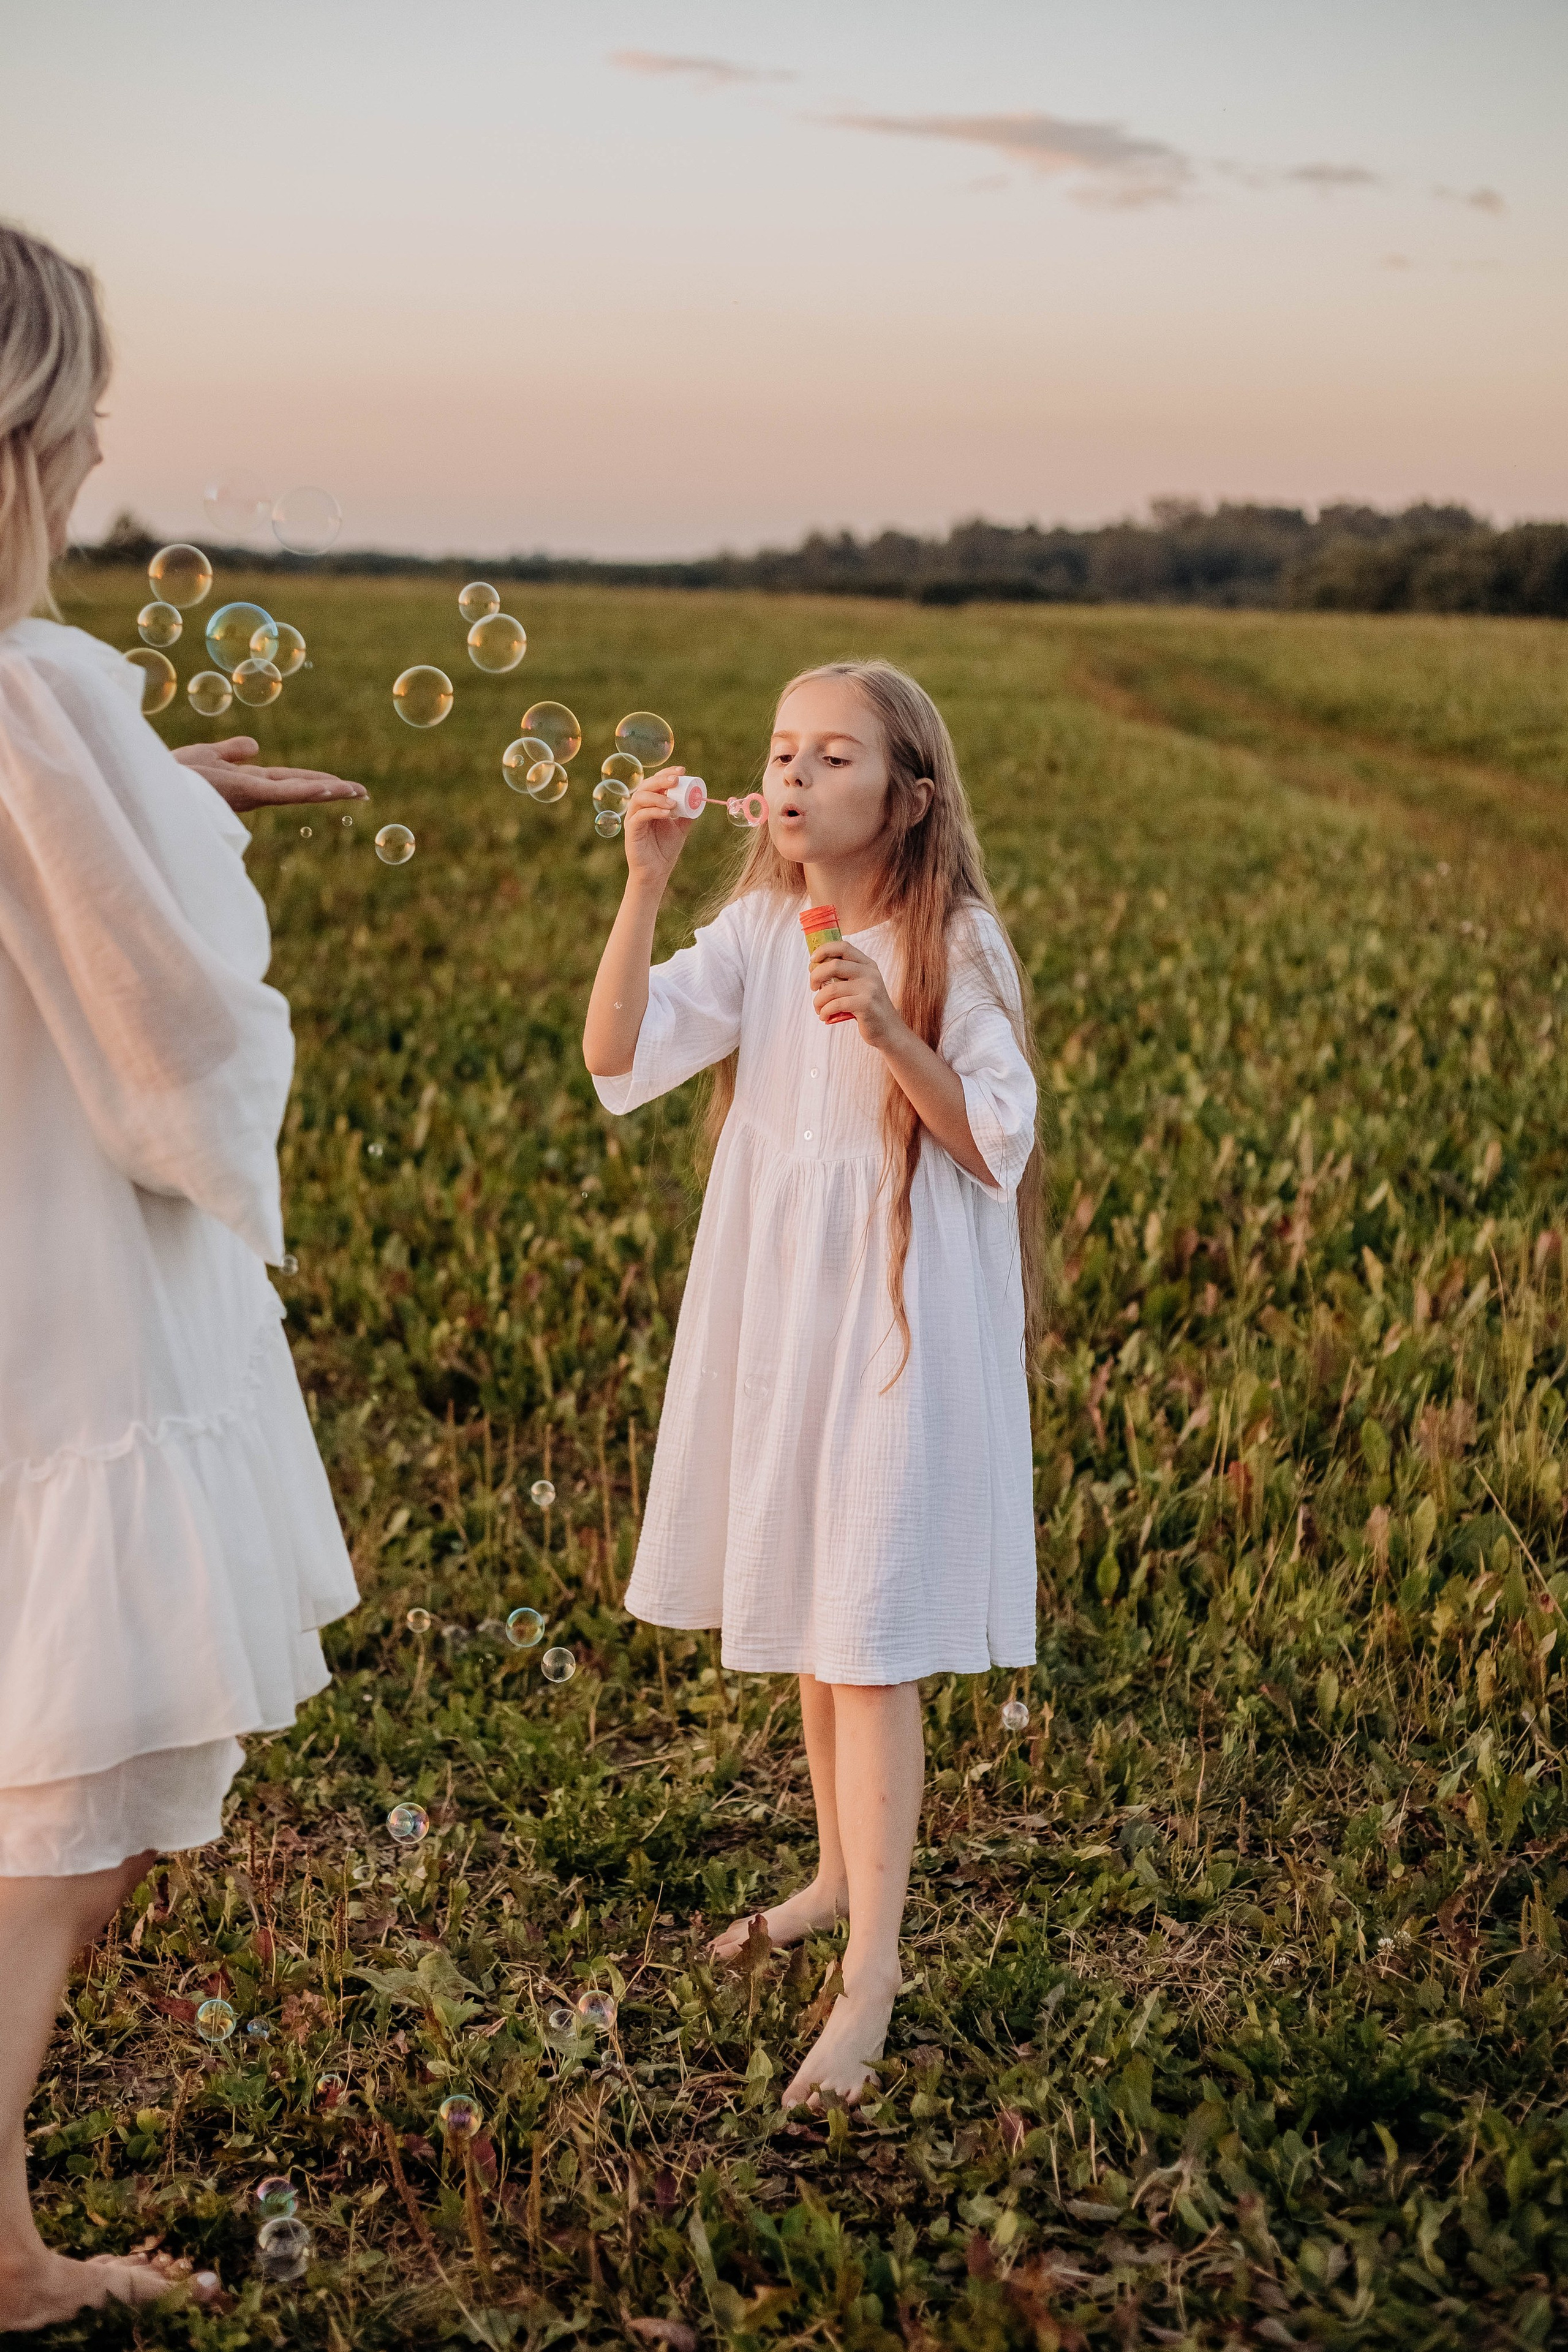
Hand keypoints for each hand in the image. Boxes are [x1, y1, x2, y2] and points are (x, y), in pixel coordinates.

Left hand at [172, 738, 369, 813]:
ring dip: (328, 790)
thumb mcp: (204, 755)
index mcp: (246, 783)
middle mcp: (253, 791)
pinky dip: (307, 789)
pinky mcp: (243, 793)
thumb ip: (230, 752)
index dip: (315, 780)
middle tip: (363, 792)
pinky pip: (281, 792)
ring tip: (356, 791)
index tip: (340, 783)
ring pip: (297, 792)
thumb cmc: (170, 774)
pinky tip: (328, 787)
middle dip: (331, 789)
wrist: (150, 786)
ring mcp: (250, 794)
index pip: (288, 781)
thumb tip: (255, 746)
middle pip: (300, 787)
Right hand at [621, 768, 692, 892]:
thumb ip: (688, 813)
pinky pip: (639, 815)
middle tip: (676, 780)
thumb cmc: (665, 849)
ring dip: (658, 796)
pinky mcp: (630, 829)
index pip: (656, 781)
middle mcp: (640, 808)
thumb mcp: (681, 827)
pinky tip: (667, 813)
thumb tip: (700, 799)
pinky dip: (654, 811)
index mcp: (651, 804)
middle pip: (646, 785)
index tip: (682, 771)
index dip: (667, 773)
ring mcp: (633, 817)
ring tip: (673, 803)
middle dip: (662, 779)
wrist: (656, 871)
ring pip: (640, 797)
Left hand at [809, 939, 903, 1045]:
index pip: (843, 947)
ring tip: (818, 1009)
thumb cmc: (868, 1008)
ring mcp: (869, 988)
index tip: (812, 959)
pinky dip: (825, 1011)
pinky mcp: (866, 1004)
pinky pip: (836, 1005)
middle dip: (816, 976)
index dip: (824, 950)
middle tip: (813, 987)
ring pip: (831, 988)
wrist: (888, 1030)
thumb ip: (843, 976)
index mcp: (867, 965)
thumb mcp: (860, 986)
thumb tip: (814, 967)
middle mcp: (869, 973)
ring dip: (818, 1000)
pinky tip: (824, 1016)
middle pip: (834, 965)